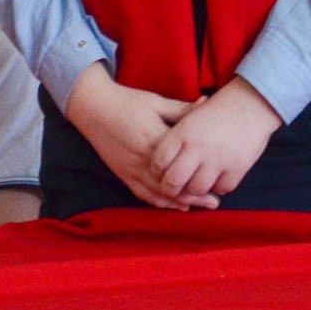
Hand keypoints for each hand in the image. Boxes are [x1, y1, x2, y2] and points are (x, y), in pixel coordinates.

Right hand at [64, 63, 216, 210]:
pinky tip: (175, 206)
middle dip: (194, 195)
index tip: (217, 176)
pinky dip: (160, 203)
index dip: (199, 172)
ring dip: (180, 202)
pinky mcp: (123, 174)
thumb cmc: (127, 101)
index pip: (180, 161)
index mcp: (154, 139)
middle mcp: (142, 159)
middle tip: (214, 202)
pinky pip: (143, 194)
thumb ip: (181, 109)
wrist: (93, 107)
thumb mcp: (156, 102)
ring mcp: (131, 169)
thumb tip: (206, 103)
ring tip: (200, 207)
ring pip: (158, 193)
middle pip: (172, 184)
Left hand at [150, 77, 281, 199]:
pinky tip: (216, 177)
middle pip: (173, 181)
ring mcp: (218, 160)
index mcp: (183, 132)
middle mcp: (198, 147)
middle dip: (170, 188)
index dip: (157, 170)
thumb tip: (156, 162)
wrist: (251, 104)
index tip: (161, 171)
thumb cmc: (217, 111)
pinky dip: (217, 186)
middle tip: (174, 187)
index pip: (159, 162)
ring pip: (196, 189)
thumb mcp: (191, 116)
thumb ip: (174, 137)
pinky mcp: (236, 169)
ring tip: (195, 182)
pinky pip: (220, 189)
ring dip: (194, 189)